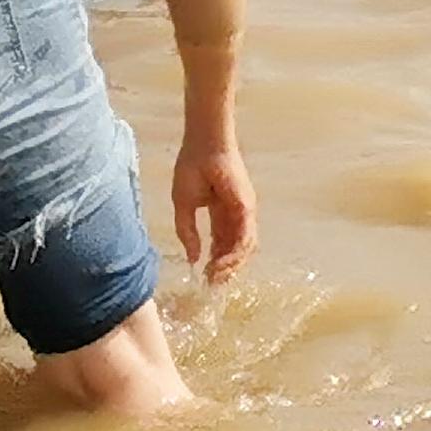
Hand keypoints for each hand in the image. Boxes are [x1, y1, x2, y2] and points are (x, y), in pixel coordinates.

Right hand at [172, 138, 257, 281]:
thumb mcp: (184, 206)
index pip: (221, 244)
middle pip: (235, 250)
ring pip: (243, 248)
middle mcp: (235, 215)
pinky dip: (234, 255)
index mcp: (221, 213)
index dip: (214, 262)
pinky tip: (219, 266)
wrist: (203, 146)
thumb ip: (188, 232)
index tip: (203, 277)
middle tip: (211, 284)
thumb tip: (193, 258)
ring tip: (214, 278)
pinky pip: (245, 238)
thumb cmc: (192, 169)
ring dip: (230, 267)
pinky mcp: (247, 208)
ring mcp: (243, 212)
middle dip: (224, 270)